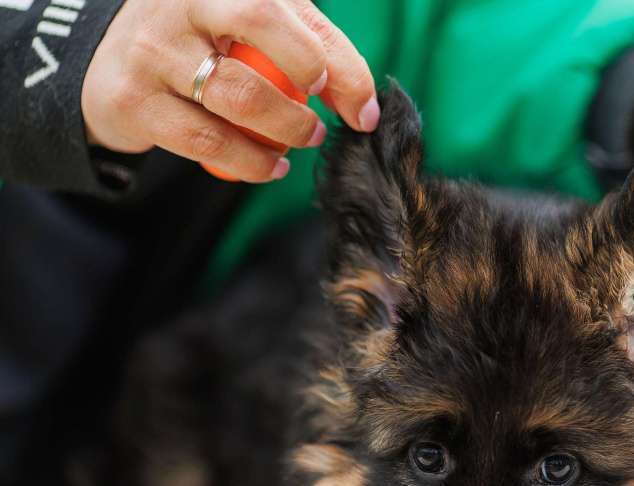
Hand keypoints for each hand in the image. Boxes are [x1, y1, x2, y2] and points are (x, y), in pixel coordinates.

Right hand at [81, 0, 377, 182]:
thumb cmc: (210, 39)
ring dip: (283, 135)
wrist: (112, 60)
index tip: (344, 99)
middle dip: (306, 82)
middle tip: (318, 129)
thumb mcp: (264, 26)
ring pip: (238, 97)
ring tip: (296, 147)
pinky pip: (207, 142)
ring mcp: (151, 49)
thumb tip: (367, 112)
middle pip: (259, 27)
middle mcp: (181, 1)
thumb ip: (321, 52)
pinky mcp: (133, 100)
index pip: (281, 8)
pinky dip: (251, 163)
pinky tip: (270, 166)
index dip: (328, 59)